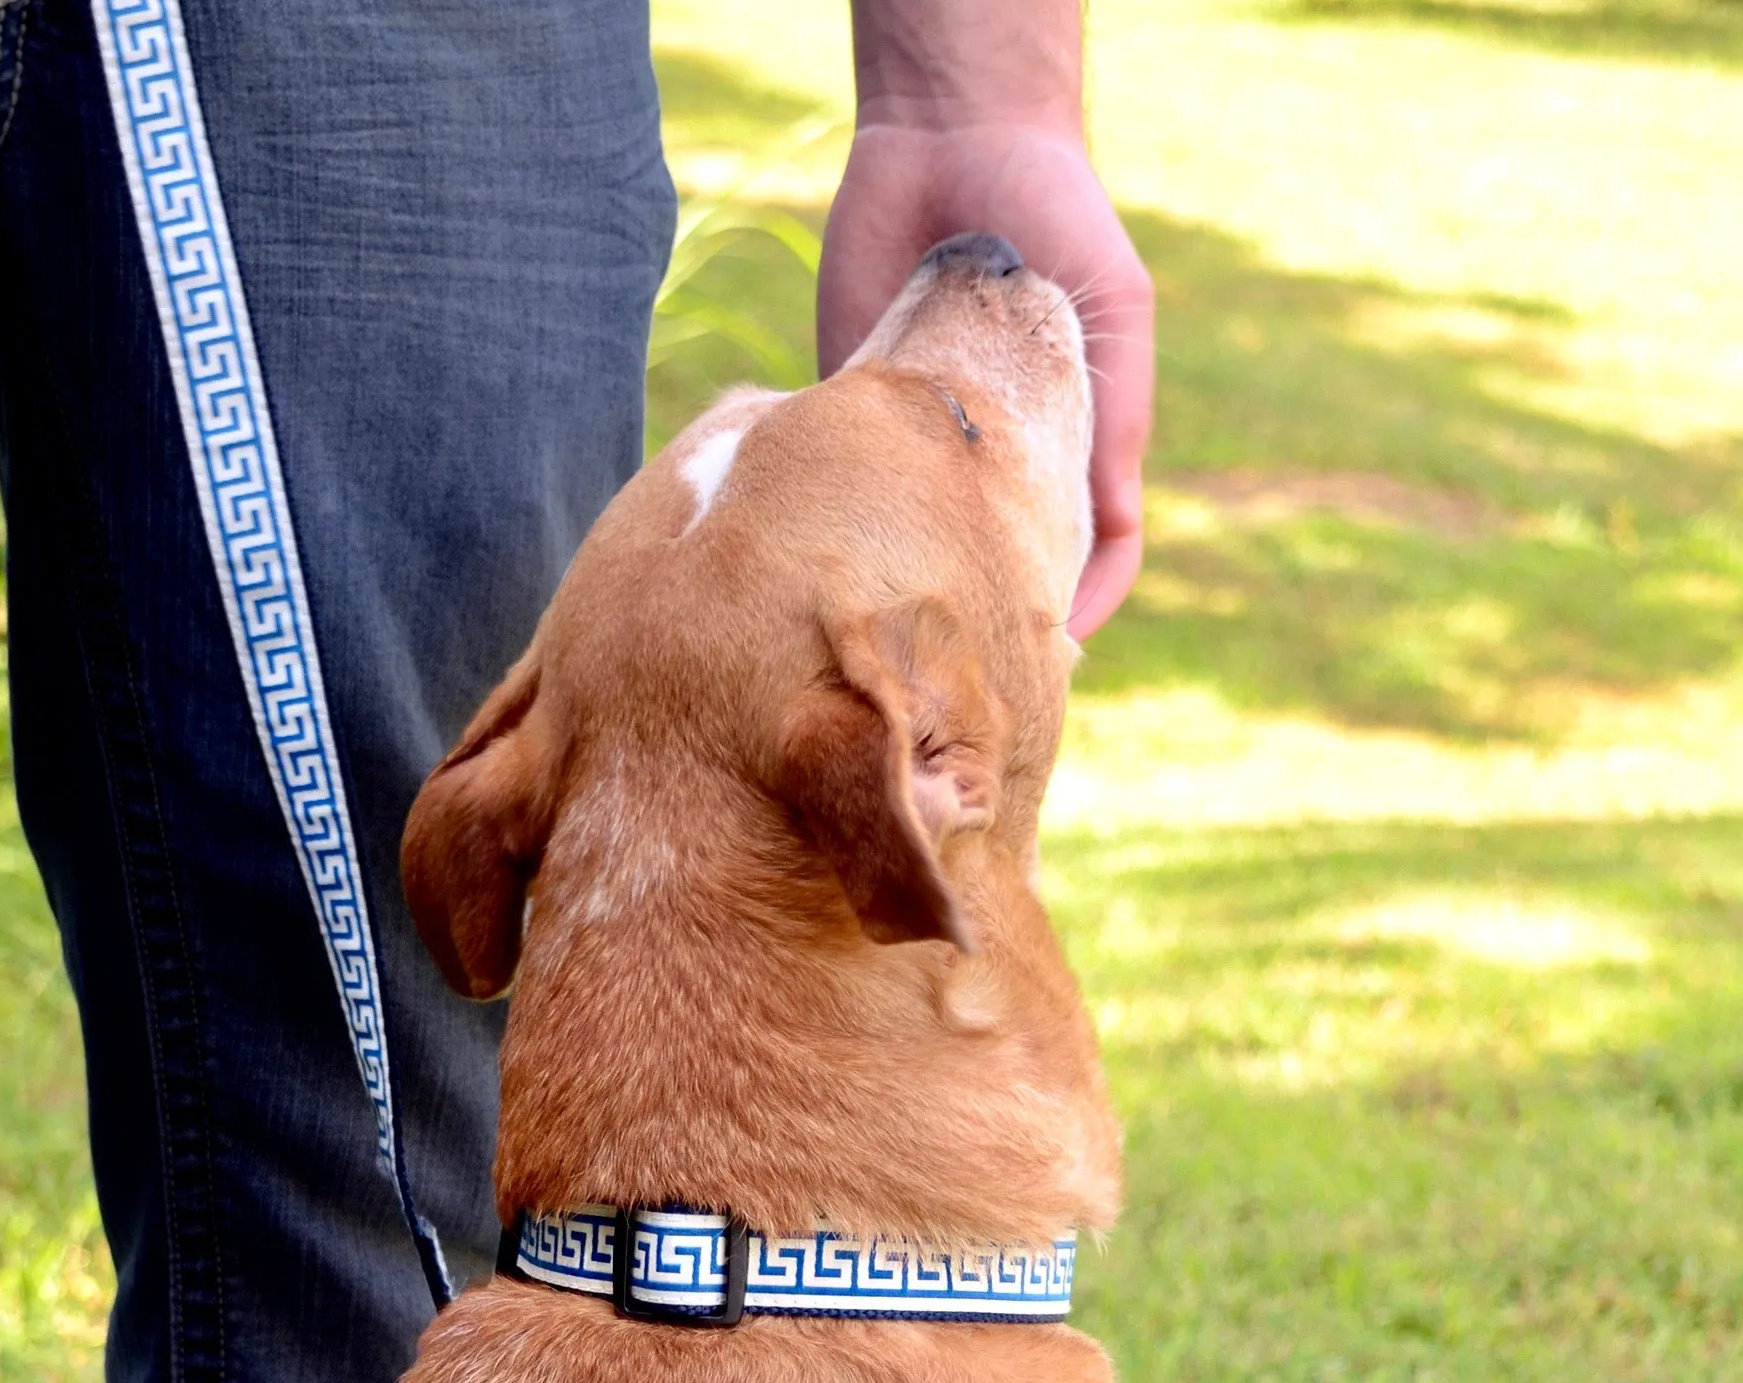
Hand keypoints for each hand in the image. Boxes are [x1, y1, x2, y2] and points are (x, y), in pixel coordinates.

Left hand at [818, 120, 1153, 638]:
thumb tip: (1114, 532)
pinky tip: (834, 564)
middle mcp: (999, 451)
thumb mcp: (1115, 312)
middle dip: (985, 621)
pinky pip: (848, 487)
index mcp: (1071, 438)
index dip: (1076, 610)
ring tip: (895, 643)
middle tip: (960, 678)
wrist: (949, 135)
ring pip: (921, 542)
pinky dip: (842, 526)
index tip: (1047, 661)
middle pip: (999, 562)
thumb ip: (1117, 419)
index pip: (1090, 553)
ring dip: (911, 588)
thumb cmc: (1058, 212)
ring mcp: (926, 439)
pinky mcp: (857, 410)